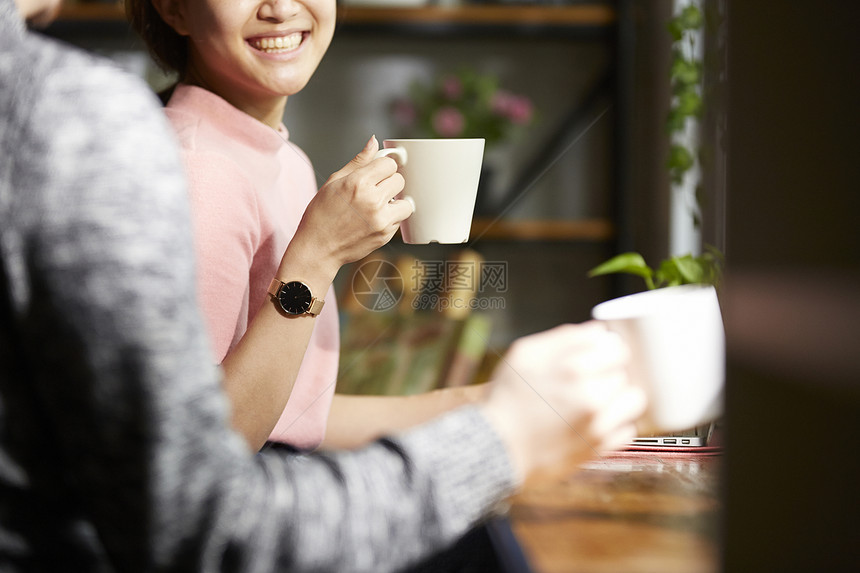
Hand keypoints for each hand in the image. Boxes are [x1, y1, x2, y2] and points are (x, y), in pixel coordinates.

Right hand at [284, 136, 413, 279]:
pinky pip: (399, 219)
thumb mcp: (334, 182)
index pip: (389, 164)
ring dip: (395, 201)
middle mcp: (372, 200)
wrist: (318, 247)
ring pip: (405, 202)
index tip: (378, 172)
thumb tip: (373, 142)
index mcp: (358, 183)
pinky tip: (373, 219)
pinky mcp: (385, 235)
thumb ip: (358, 161)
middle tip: (375, 190)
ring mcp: (381, 219)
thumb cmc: (321, 214)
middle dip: (389, 182)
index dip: (383, 167)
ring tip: (377, 205)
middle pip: (399, 180)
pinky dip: (391, 217)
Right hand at [479, 322, 645, 483]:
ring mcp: (598, 424)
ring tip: (598, 401)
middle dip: (609, 372)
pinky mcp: (600, 448)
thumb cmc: (507, 398)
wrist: (497, 447)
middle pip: (624, 371)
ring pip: (634, 399)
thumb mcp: (524, 354)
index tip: (597, 356)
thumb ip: (563, 337)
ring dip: (619, 397)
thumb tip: (599, 331)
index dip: (607, 349)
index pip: (617, 347)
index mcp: (573, 367)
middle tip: (588, 380)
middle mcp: (591, 395)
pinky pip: (628, 429)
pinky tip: (595, 422)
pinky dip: (616, 424)